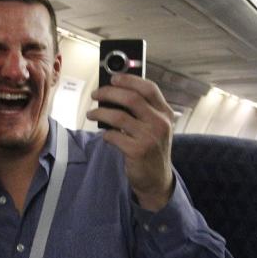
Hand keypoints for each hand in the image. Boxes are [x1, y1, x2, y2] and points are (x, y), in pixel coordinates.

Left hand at [88, 74, 174, 210]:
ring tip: (91, 113)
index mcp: (165, 113)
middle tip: (96, 94)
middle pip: (131, 98)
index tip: (113, 78)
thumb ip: (143, 110)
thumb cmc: (152, 149)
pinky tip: (105, 135)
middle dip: (108, 93)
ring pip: (118, 116)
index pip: (149, 88)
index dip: (129, 80)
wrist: (156, 179)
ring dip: (100, 112)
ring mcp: (149, 137)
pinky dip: (105, 134)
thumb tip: (115, 92)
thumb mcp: (155, 127)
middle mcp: (160, 123)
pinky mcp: (137, 151)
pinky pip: (113, 136)